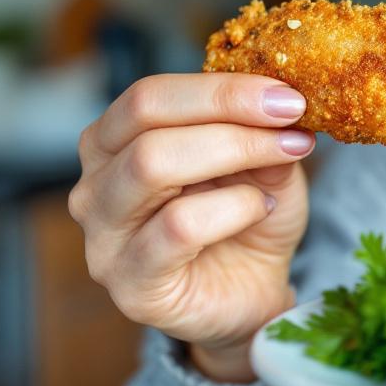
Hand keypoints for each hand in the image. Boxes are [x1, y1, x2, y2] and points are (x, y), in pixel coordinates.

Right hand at [69, 73, 314, 382]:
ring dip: (235, 151)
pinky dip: (233, 208)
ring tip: (284, 158)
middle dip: (229, 112)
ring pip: (151, 165)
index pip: (149, 96)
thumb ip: (262, 133)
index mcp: (113, 143)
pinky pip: (177, 227)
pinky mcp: (130, 285)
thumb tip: (280, 101)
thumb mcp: (264, 164)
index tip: (284, 93)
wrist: (250, 296)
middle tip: (291, 118)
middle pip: (145, 120)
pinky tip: (262, 208)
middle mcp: (94, 185)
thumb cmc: (246, 220)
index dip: (218, 88)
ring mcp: (103, 237)